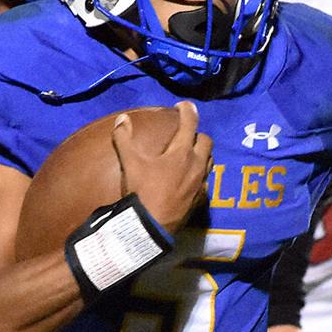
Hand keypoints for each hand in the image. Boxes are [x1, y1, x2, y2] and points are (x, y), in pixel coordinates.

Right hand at [111, 100, 212, 232]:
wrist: (151, 226)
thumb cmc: (142, 191)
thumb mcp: (130, 163)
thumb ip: (124, 139)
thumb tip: (122, 119)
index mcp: (181, 153)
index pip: (190, 124)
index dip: (188, 111)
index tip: (184, 105)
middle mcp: (196, 165)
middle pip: (206, 142)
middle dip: (198, 134)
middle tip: (186, 133)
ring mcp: (200, 183)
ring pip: (209, 161)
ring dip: (202, 153)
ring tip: (190, 152)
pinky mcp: (200, 199)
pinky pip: (205, 181)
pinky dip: (199, 175)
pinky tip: (190, 178)